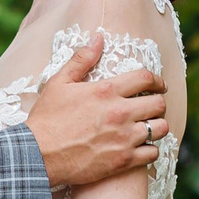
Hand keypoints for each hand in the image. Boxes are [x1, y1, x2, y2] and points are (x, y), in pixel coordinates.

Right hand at [26, 35, 165, 188]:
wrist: (38, 155)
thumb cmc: (46, 119)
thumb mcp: (59, 83)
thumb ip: (81, 59)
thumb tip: (99, 38)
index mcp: (106, 90)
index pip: (146, 78)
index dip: (157, 80)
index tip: (158, 85)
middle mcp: (120, 112)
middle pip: (158, 103)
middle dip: (157, 103)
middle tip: (151, 108)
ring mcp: (124, 138)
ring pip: (160, 128)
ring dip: (157, 126)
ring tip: (147, 127)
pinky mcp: (123, 161)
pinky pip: (153, 153)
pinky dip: (150, 150)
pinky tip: (141, 148)